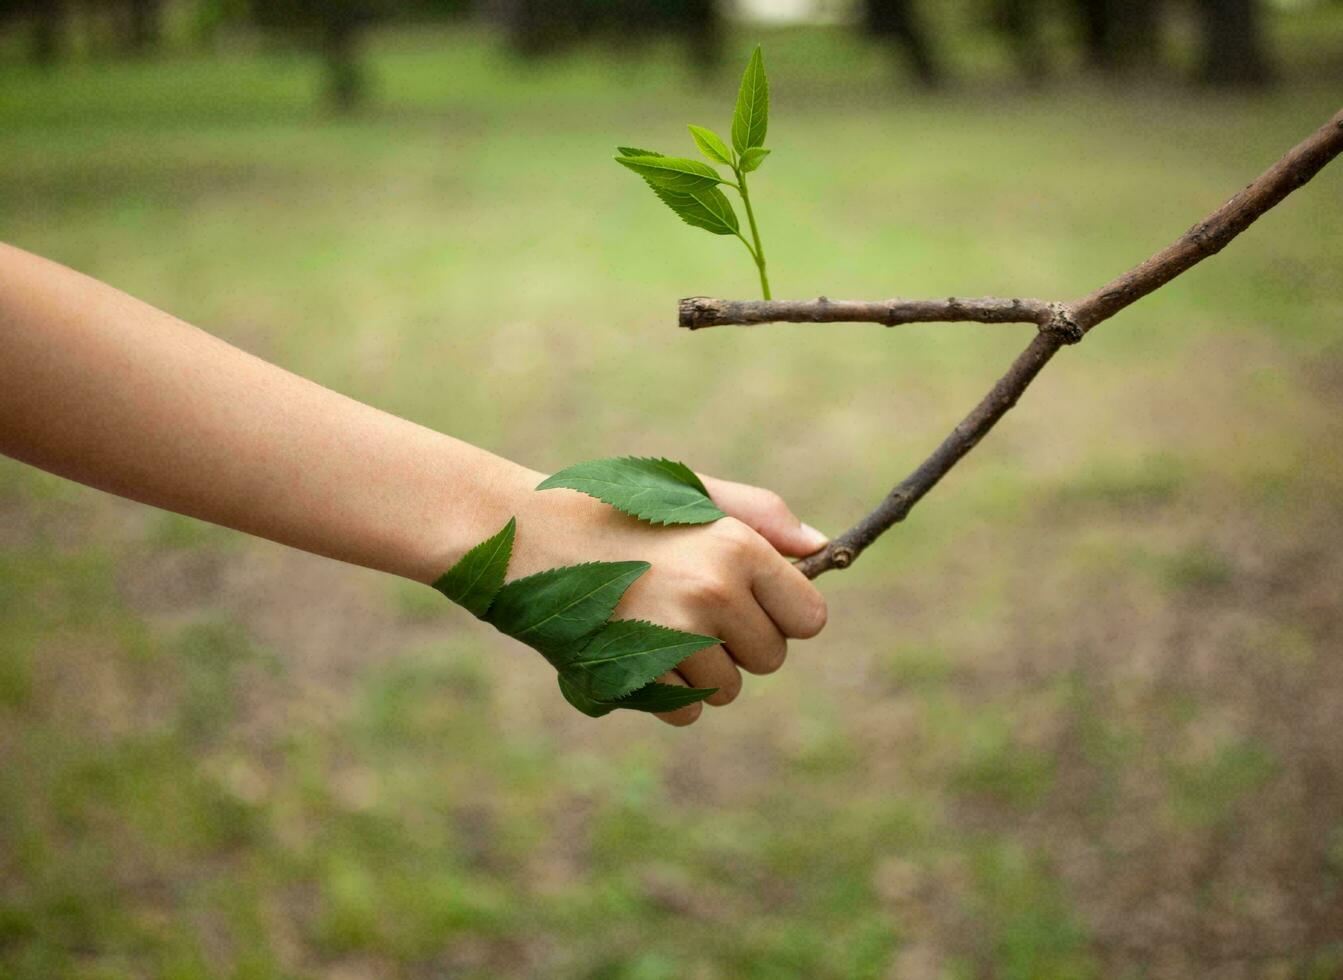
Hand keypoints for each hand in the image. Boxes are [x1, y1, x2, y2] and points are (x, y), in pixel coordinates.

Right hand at [503, 466, 828, 725]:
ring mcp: (674, 639)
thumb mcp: (690, 495)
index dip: (782, 614)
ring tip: (653, 622)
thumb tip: (822, 549)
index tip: (751, 602)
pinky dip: (664, 693)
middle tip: (688, 606)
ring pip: (728, 690)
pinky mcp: (636, 676)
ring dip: (700, 670)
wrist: (523, 534)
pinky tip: (633, 649)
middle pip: (771, 659)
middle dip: (740, 643)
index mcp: (737, 546)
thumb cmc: (614, 510)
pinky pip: (685, 711)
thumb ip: (762, 517)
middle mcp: (714, 593)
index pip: (810, 618)